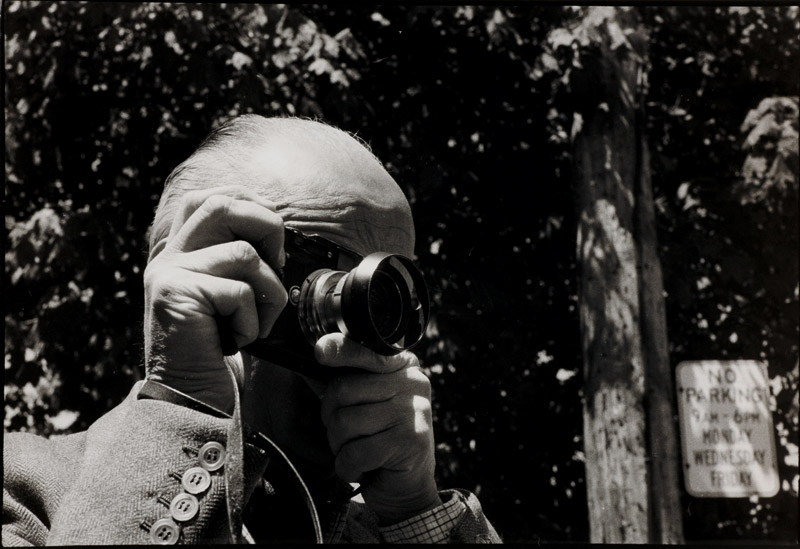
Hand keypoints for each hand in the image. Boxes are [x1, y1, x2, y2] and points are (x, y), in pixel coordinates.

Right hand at [144, 186, 286, 411]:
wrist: (188, 401)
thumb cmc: (216, 352)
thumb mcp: (228, 298)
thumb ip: (236, 262)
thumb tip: (276, 227)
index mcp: (179, 252)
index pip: (209, 198)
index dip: (248, 201)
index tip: (273, 231)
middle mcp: (168, 257)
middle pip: (223, 205)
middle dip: (267, 228)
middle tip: (277, 264)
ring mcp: (168, 274)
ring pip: (243, 253)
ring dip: (269, 291)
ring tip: (257, 321)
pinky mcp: (176, 295)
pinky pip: (239, 292)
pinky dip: (252, 321)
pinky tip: (237, 340)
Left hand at [316, 333, 442, 523]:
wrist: (408, 487)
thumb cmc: (380, 440)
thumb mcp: (366, 405)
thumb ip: (348, 383)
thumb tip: (318, 356)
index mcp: (403, 366)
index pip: (367, 353)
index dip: (342, 352)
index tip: (321, 351)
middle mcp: (413, 382)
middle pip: (343, 390)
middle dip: (331, 419)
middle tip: (346, 436)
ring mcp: (414, 411)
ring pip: (345, 422)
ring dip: (339, 447)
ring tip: (356, 453)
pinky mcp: (411, 441)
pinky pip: (356, 452)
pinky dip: (348, 468)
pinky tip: (362, 469)